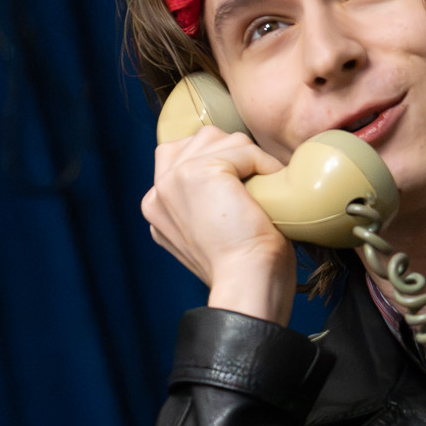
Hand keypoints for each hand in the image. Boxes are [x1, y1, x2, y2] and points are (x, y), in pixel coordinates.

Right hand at [142, 125, 295, 323]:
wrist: (247, 286)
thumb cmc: (242, 269)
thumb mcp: (211, 234)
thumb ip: (202, 202)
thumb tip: (229, 177)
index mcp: (156, 206)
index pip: (182, 155)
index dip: (220, 162)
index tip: (242, 193)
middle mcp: (159, 191)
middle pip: (202, 140)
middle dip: (235, 155)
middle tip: (254, 192)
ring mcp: (175, 179)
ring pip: (222, 139)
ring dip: (250, 160)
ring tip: (261, 194)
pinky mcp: (199, 171)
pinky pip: (244, 149)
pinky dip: (265, 166)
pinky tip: (269, 195)